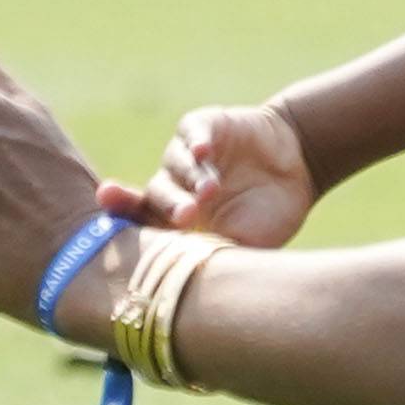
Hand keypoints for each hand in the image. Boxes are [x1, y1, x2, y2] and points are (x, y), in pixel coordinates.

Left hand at [120, 101, 317, 245]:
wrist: (298, 167)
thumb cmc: (269, 216)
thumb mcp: (248, 242)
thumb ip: (219, 255)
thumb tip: (194, 278)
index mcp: (178, 220)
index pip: (143, 222)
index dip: (124, 219)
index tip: (106, 221)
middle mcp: (176, 185)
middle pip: (157, 194)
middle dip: (170, 205)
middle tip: (187, 216)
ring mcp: (189, 155)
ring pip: (175, 164)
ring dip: (191, 177)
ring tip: (211, 190)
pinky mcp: (206, 126)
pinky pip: (192, 132)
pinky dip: (196, 140)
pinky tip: (203, 151)